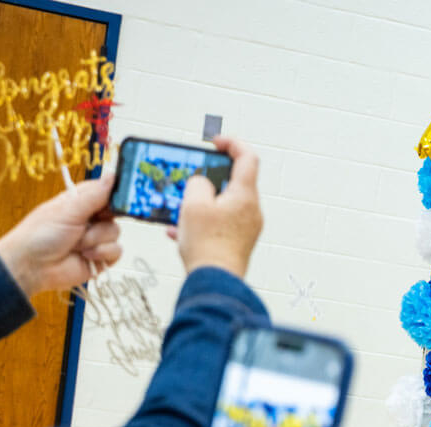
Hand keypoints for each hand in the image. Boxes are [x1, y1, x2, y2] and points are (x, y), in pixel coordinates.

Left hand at [0, 173, 121, 295]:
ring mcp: (96, 237)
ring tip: (77, 244)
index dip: (114, 193)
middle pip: (115, 211)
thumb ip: (94, 195)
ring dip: (95, 239)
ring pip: (115, 231)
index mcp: (80, 202)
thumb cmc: (40, 235)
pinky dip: (101, 253)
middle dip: (104, 219)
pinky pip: (116, 250)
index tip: (120, 196)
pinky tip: (85, 255)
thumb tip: (112, 175)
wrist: (32, 268)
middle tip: (92, 221)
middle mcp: (90, 218)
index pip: (105, 190)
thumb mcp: (68, 210)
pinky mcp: (101, 256)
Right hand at [168, 136, 262, 276]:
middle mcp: (252, 210)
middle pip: (234, 182)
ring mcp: (248, 228)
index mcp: (245, 195)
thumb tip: (202, 184)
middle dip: (209, 178)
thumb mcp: (193, 204)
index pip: (247, 158)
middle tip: (191, 180)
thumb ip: (198, 183)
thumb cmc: (207, 244)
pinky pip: (220, 225)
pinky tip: (178, 232)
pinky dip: (202, 223)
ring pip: (224, 205)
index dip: (232, 144)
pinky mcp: (239, 243)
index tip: (215, 143)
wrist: (215, 281)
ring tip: (180, 209)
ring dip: (201, 203)